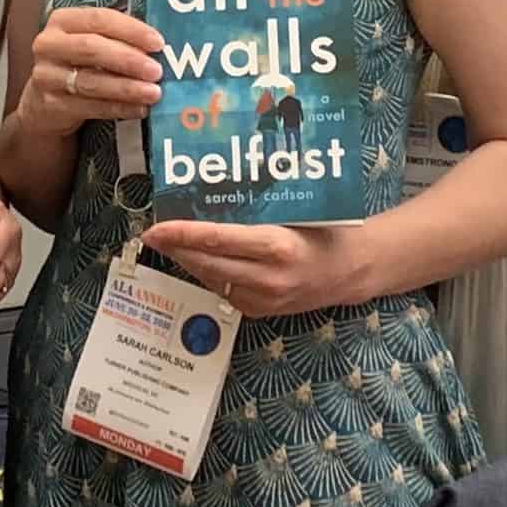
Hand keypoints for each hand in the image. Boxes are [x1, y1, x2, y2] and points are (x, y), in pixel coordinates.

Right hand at [18, 6, 163, 135]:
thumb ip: (118, 38)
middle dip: (128, 59)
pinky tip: (139, 109)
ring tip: (153, 93)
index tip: (158, 43)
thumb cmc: (78, 65)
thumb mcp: (92, 43)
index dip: (131, 30)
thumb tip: (158, 46)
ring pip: (91, 81)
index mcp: (62, 20)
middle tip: (156, 71)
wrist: (44, 104)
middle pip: (91, 48)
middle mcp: (48, 44)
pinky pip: (90, 106)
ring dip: (126, 87)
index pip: (99, 19)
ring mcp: (46, 75)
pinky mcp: (50, 105)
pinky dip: (118, 108)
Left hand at [142, 218, 370, 320]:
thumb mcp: (295, 213)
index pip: (216, 240)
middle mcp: (267, 278)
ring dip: (189, 261)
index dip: (181, 234)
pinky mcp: (260, 312)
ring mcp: (263, 299)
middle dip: (175, 248)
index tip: (155, 227)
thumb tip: (212, 194)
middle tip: (154, 232)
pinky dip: (209, 273)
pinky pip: (223, 290)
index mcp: (277, 246)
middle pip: (206, 263)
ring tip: (171, 242)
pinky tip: (202, 259)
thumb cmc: (326, 231)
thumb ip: (257, 211)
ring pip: (211, 278)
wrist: (352, 271)